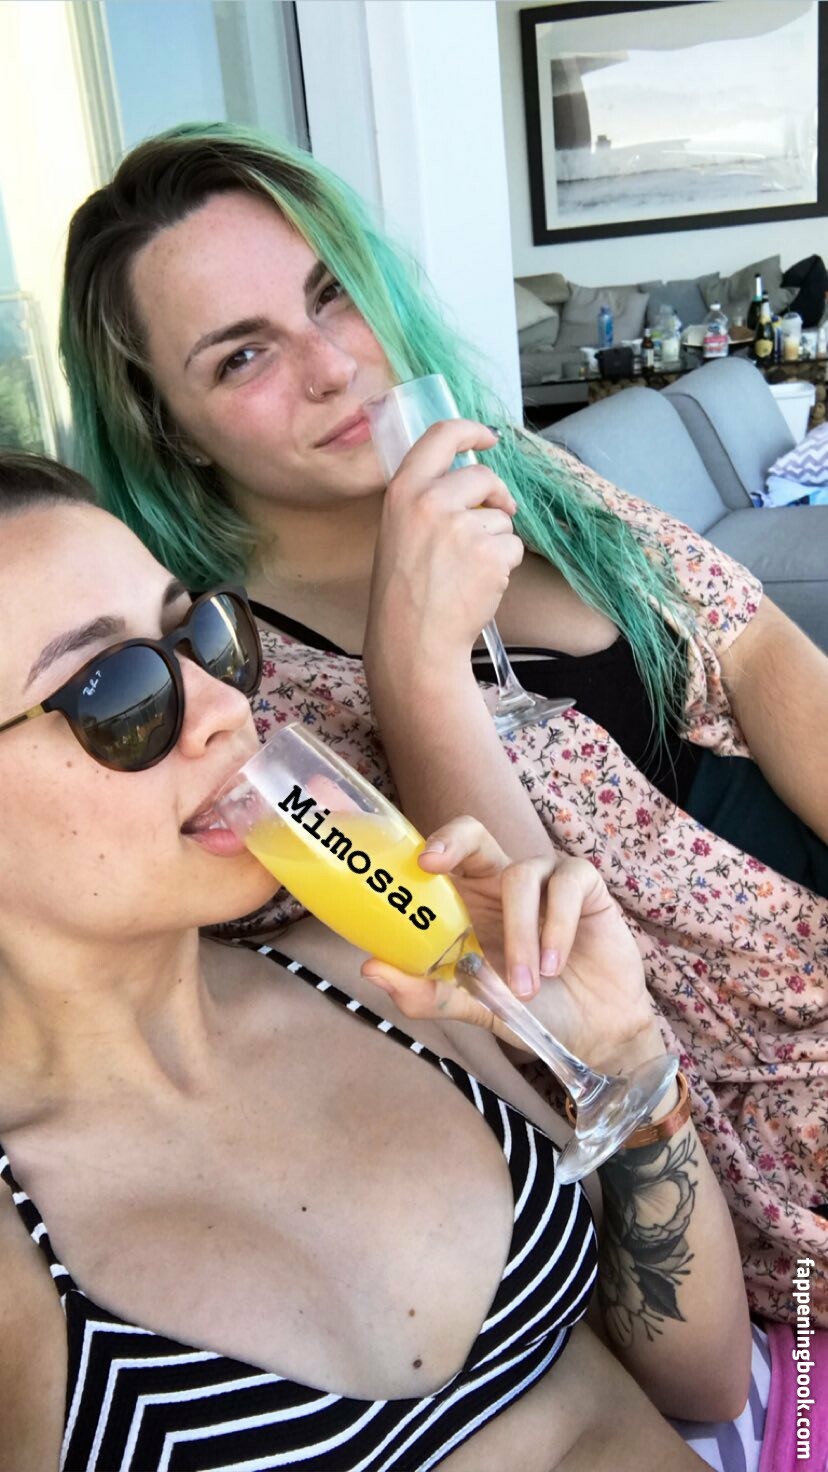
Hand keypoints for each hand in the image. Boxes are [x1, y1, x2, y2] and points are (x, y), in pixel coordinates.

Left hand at [361, 816, 664, 1075]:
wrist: (591, 1035)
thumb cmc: (529, 1011)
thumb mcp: (473, 1006)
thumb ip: (427, 992)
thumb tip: (370, 968)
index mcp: (469, 903)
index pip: (441, 856)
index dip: (424, 848)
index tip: (416, 863)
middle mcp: (501, 882)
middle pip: (474, 833)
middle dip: (452, 841)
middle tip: (432, 864)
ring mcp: (545, 880)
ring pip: (521, 876)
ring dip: (520, 936)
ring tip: (525, 987)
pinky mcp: (586, 887)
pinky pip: (567, 886)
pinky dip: (557, 928)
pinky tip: (556, 965)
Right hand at [364, 420, 522, 672]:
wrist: (412, 640)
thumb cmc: (404, 592)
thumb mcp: (399, 531)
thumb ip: (427, 500)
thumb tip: (473, 481)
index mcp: (404, 491)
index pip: (440, 436)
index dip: (470, 431)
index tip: (488, 437)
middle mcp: (431, 502)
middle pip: (483, 476)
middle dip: (496, 497)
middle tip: (496, 517)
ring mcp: (462, 528)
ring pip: (501, 518)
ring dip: (496, 541)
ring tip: (466, 571)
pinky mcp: (489, 554)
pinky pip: (513, 548)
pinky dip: (504, 566)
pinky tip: (478, 585)